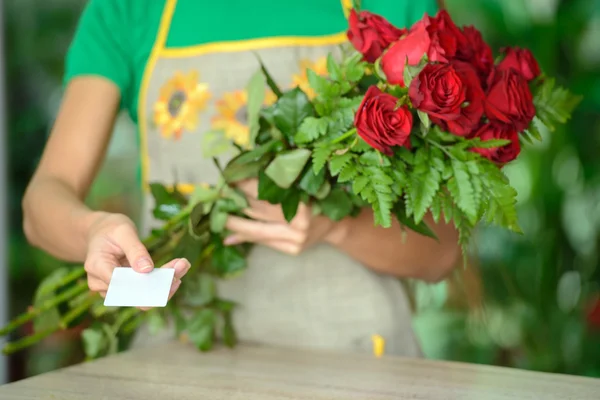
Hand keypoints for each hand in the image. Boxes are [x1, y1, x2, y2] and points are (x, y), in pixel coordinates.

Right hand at [83, 212, 189, 305]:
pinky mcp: (123, 288)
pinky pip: (143, 290)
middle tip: (183, 267)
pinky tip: (176, 269)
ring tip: (183, 265)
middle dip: (161, 286)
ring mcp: (111, 288)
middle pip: (133, 295)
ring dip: (164, 284)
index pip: (123, 284)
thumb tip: (146, 270)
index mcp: (97, 266)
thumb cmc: (110, 228)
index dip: (147, 284)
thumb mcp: (123, 230)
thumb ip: (135, 250)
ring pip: (141, 296)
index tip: (171, 274)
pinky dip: (160, 281)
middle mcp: (101, 283)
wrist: (100, 231)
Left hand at [223, 179, 344, 254]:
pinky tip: (228, 237)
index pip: (268, 190)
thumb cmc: (315, 198)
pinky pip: (263, 242)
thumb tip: (244, 175)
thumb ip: (277, 182)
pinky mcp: (292, 250)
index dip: (247, 184)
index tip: (231, 176)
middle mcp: (299, 221)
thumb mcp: (301, 186)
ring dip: (234, 222)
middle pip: (259, 209)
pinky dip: (244, 239)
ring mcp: (295, 238)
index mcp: (303, 198)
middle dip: (236, 201)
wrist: (335, 225)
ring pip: (256, 229)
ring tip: (217, 215)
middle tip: (217, 193)